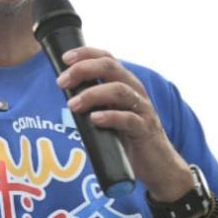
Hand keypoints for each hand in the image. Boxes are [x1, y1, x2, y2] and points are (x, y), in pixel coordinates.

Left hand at [55, 46, 194, 200]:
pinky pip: (129, 119)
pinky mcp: (145, 129)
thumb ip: (93, 100)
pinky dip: (110, 116)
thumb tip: (65, 90)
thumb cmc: (128, 136)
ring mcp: (142, 109)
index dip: (86, 54)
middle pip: (111, 67)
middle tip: (62, 81)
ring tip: (72, 104)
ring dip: (92, 94)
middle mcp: (135, 91)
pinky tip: (94, 119)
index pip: (107, 58)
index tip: (65, 58)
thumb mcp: (109, 112)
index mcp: (125, 83)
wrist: (156, 164)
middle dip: (84, 70)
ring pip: (119, 90)